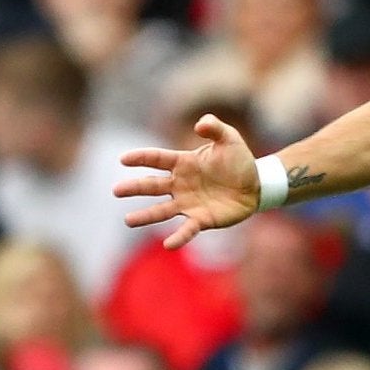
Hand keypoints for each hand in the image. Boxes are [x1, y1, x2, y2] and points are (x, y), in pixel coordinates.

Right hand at [114, 114, 265, 249]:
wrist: (254, 185)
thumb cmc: (238, 160)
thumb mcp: (229, 138)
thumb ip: (214, 127)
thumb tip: (199, 125)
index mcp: (183, 163)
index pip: (157, 159)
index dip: (141, 158)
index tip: (123, 159)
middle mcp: (180, 184)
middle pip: (152, 186)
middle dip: (134, 188)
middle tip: (116, 191)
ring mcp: (188, 203)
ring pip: (162, 210)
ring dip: (146, 216)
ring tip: (128, 221)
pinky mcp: (201, 219)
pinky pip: (187, 229)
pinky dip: (178, 237)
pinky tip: (168, 245)